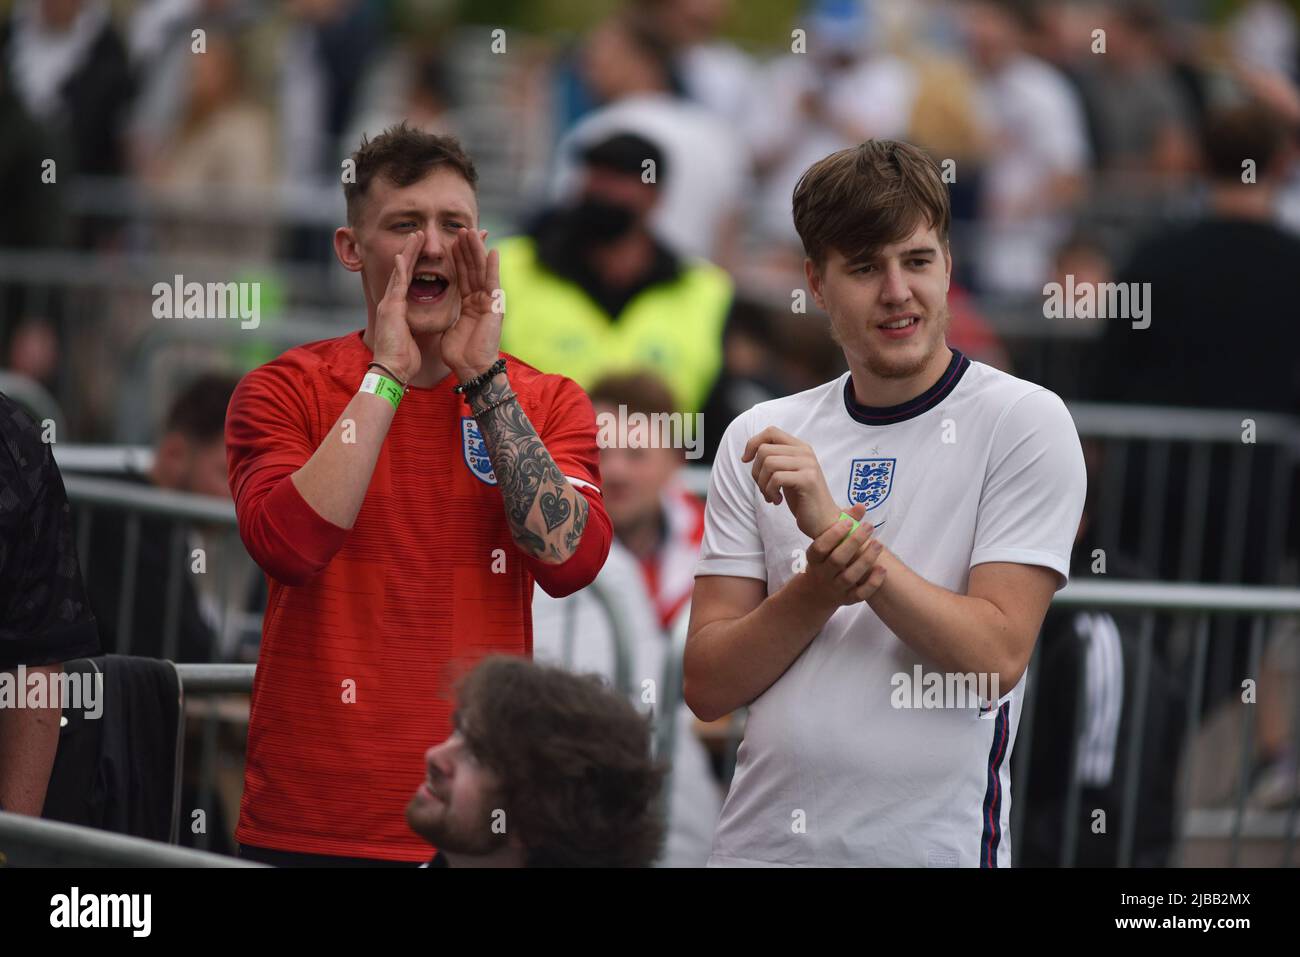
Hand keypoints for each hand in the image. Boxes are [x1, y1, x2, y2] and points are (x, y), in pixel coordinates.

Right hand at [372, 230, 422, 381]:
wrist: (392, 371)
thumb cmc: (402, 358)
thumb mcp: (411, 335)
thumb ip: (413, 324)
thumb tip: (419, 321)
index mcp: (398, 308)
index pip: (409, 279)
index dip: (418, 263)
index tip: (427, 249)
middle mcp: (392, 302)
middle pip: (404, 270)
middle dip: (413, 251)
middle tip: (421, 233)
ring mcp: (389, 303)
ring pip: (400, 272)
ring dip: (408, 252)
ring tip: (416, 235)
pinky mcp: (391, 309)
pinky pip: (397, 285)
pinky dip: (400, 270)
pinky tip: (404, 255)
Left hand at [442, 226, 502, 380]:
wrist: (470, 368)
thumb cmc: (459, 353)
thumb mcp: (449, 327)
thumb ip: (448, 313)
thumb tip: (437, 309)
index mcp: (469, 304)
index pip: (462, 276)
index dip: (456, 259)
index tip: (450, 242)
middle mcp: (480, 300)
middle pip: (472, 269)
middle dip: (466, 249)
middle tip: (460, 229)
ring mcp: (489, 302)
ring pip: (481, 271)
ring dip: (477, 251)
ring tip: (471, 232)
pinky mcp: (495, 306)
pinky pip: (493, 283)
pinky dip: (493, 267)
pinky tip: (492, 250)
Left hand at [742, 426, 838, 537]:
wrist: (823, 520)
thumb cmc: (802, 498)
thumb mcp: (786, 473)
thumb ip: (775, 459)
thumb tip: (748, 453)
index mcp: (800, 447)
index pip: (771, 432)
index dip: (753, 443)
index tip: (746, 460)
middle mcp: (805, 452)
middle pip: (765, 450)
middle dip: (756, 471)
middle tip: (763, 488)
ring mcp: (808, 464)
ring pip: (768, 463)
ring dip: (762, 483)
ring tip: (770, 496)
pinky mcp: (808, 479)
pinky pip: (776, 478)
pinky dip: (770, 492)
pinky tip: (777, 501)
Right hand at [799, 504, 886, 608]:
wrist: (815, 593)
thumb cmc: (824, 560)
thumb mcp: (825, 544)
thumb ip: (842, 524)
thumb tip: (861, 506)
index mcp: (814, 559)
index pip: (820, 547)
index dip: (833, 534)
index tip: (848, 522)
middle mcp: (823, 574)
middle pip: (837, 560)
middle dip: (854, 542)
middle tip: (869, 527)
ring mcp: (835, 589)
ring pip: (849, 577)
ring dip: (865, 560)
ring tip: (878, 544)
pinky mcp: (847, 600)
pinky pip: (860, 594)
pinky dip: (872, 583)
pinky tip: (882, 569)